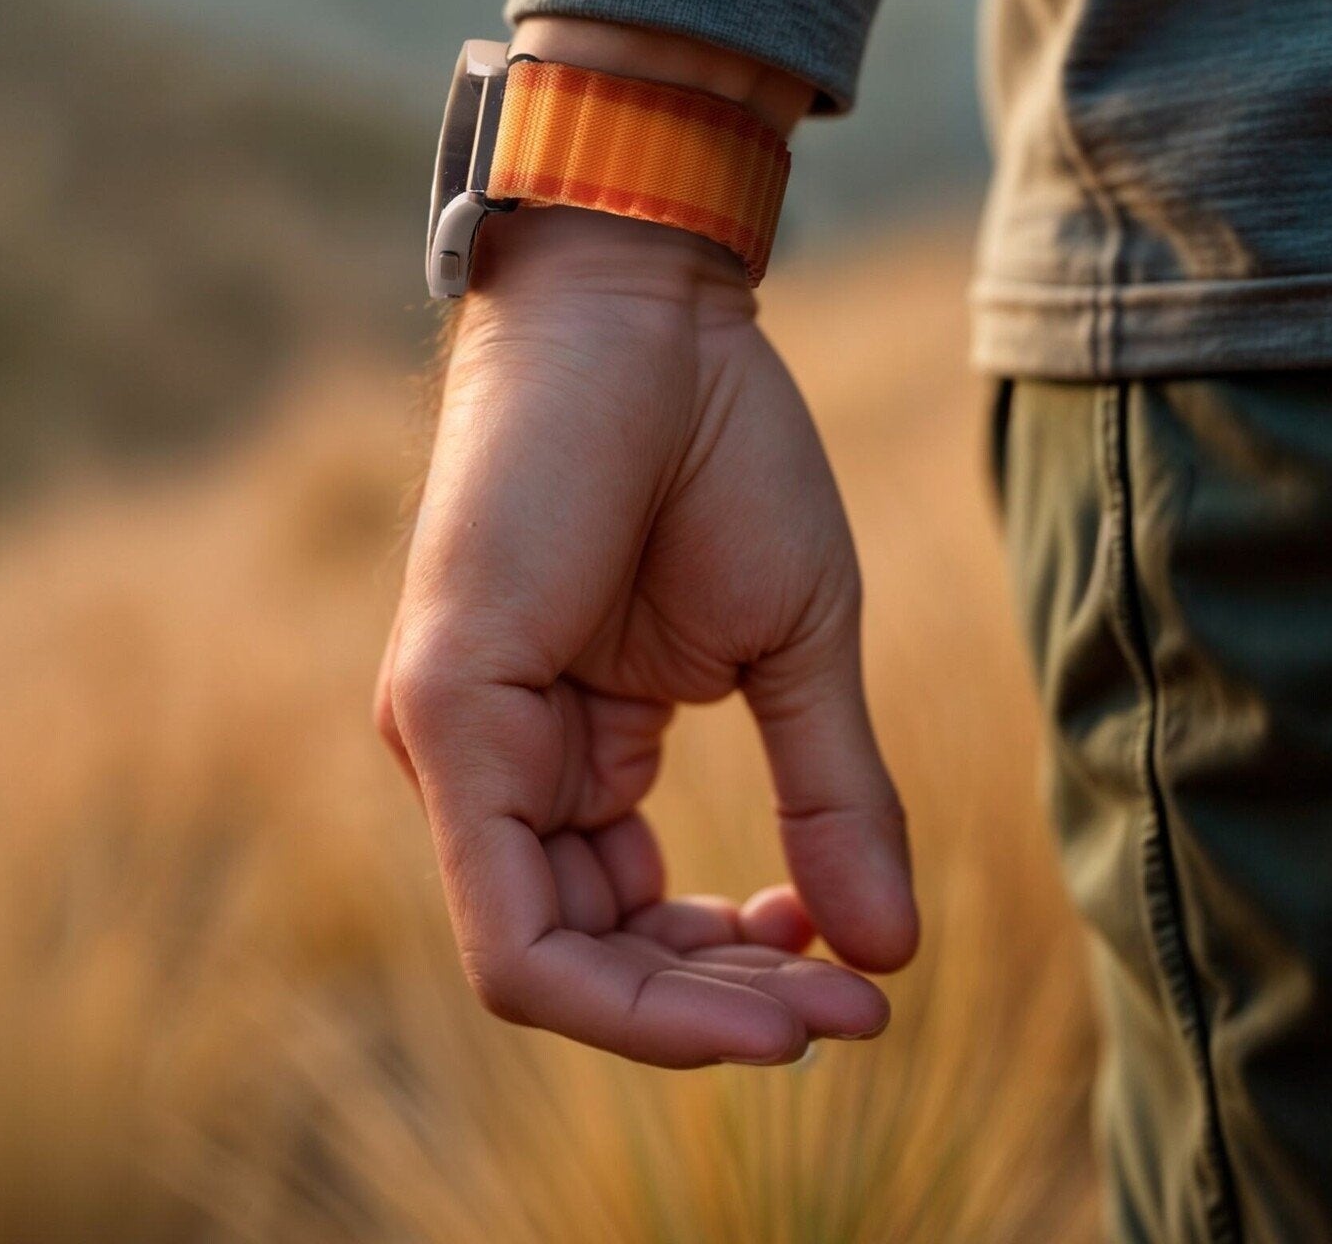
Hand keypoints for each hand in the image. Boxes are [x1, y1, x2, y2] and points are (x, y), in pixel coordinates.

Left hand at [375, 188, 918, 1068]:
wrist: (650, 306)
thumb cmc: (717, 446)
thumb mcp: (796, 644)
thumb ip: (828, 797)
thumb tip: (889, 957)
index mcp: (567, 741)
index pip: (626, 921)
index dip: (738, 983)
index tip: (861, 993)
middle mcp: (493, 755)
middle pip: (588, 953)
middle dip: (719, 1011)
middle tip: (849, 1024)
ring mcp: (454, 735)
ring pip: (546, 957)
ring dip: (682, 1013)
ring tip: (812, 1013)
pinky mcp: (442, 706)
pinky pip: (507, 915)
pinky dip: (616, 987)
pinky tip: (746, 989)